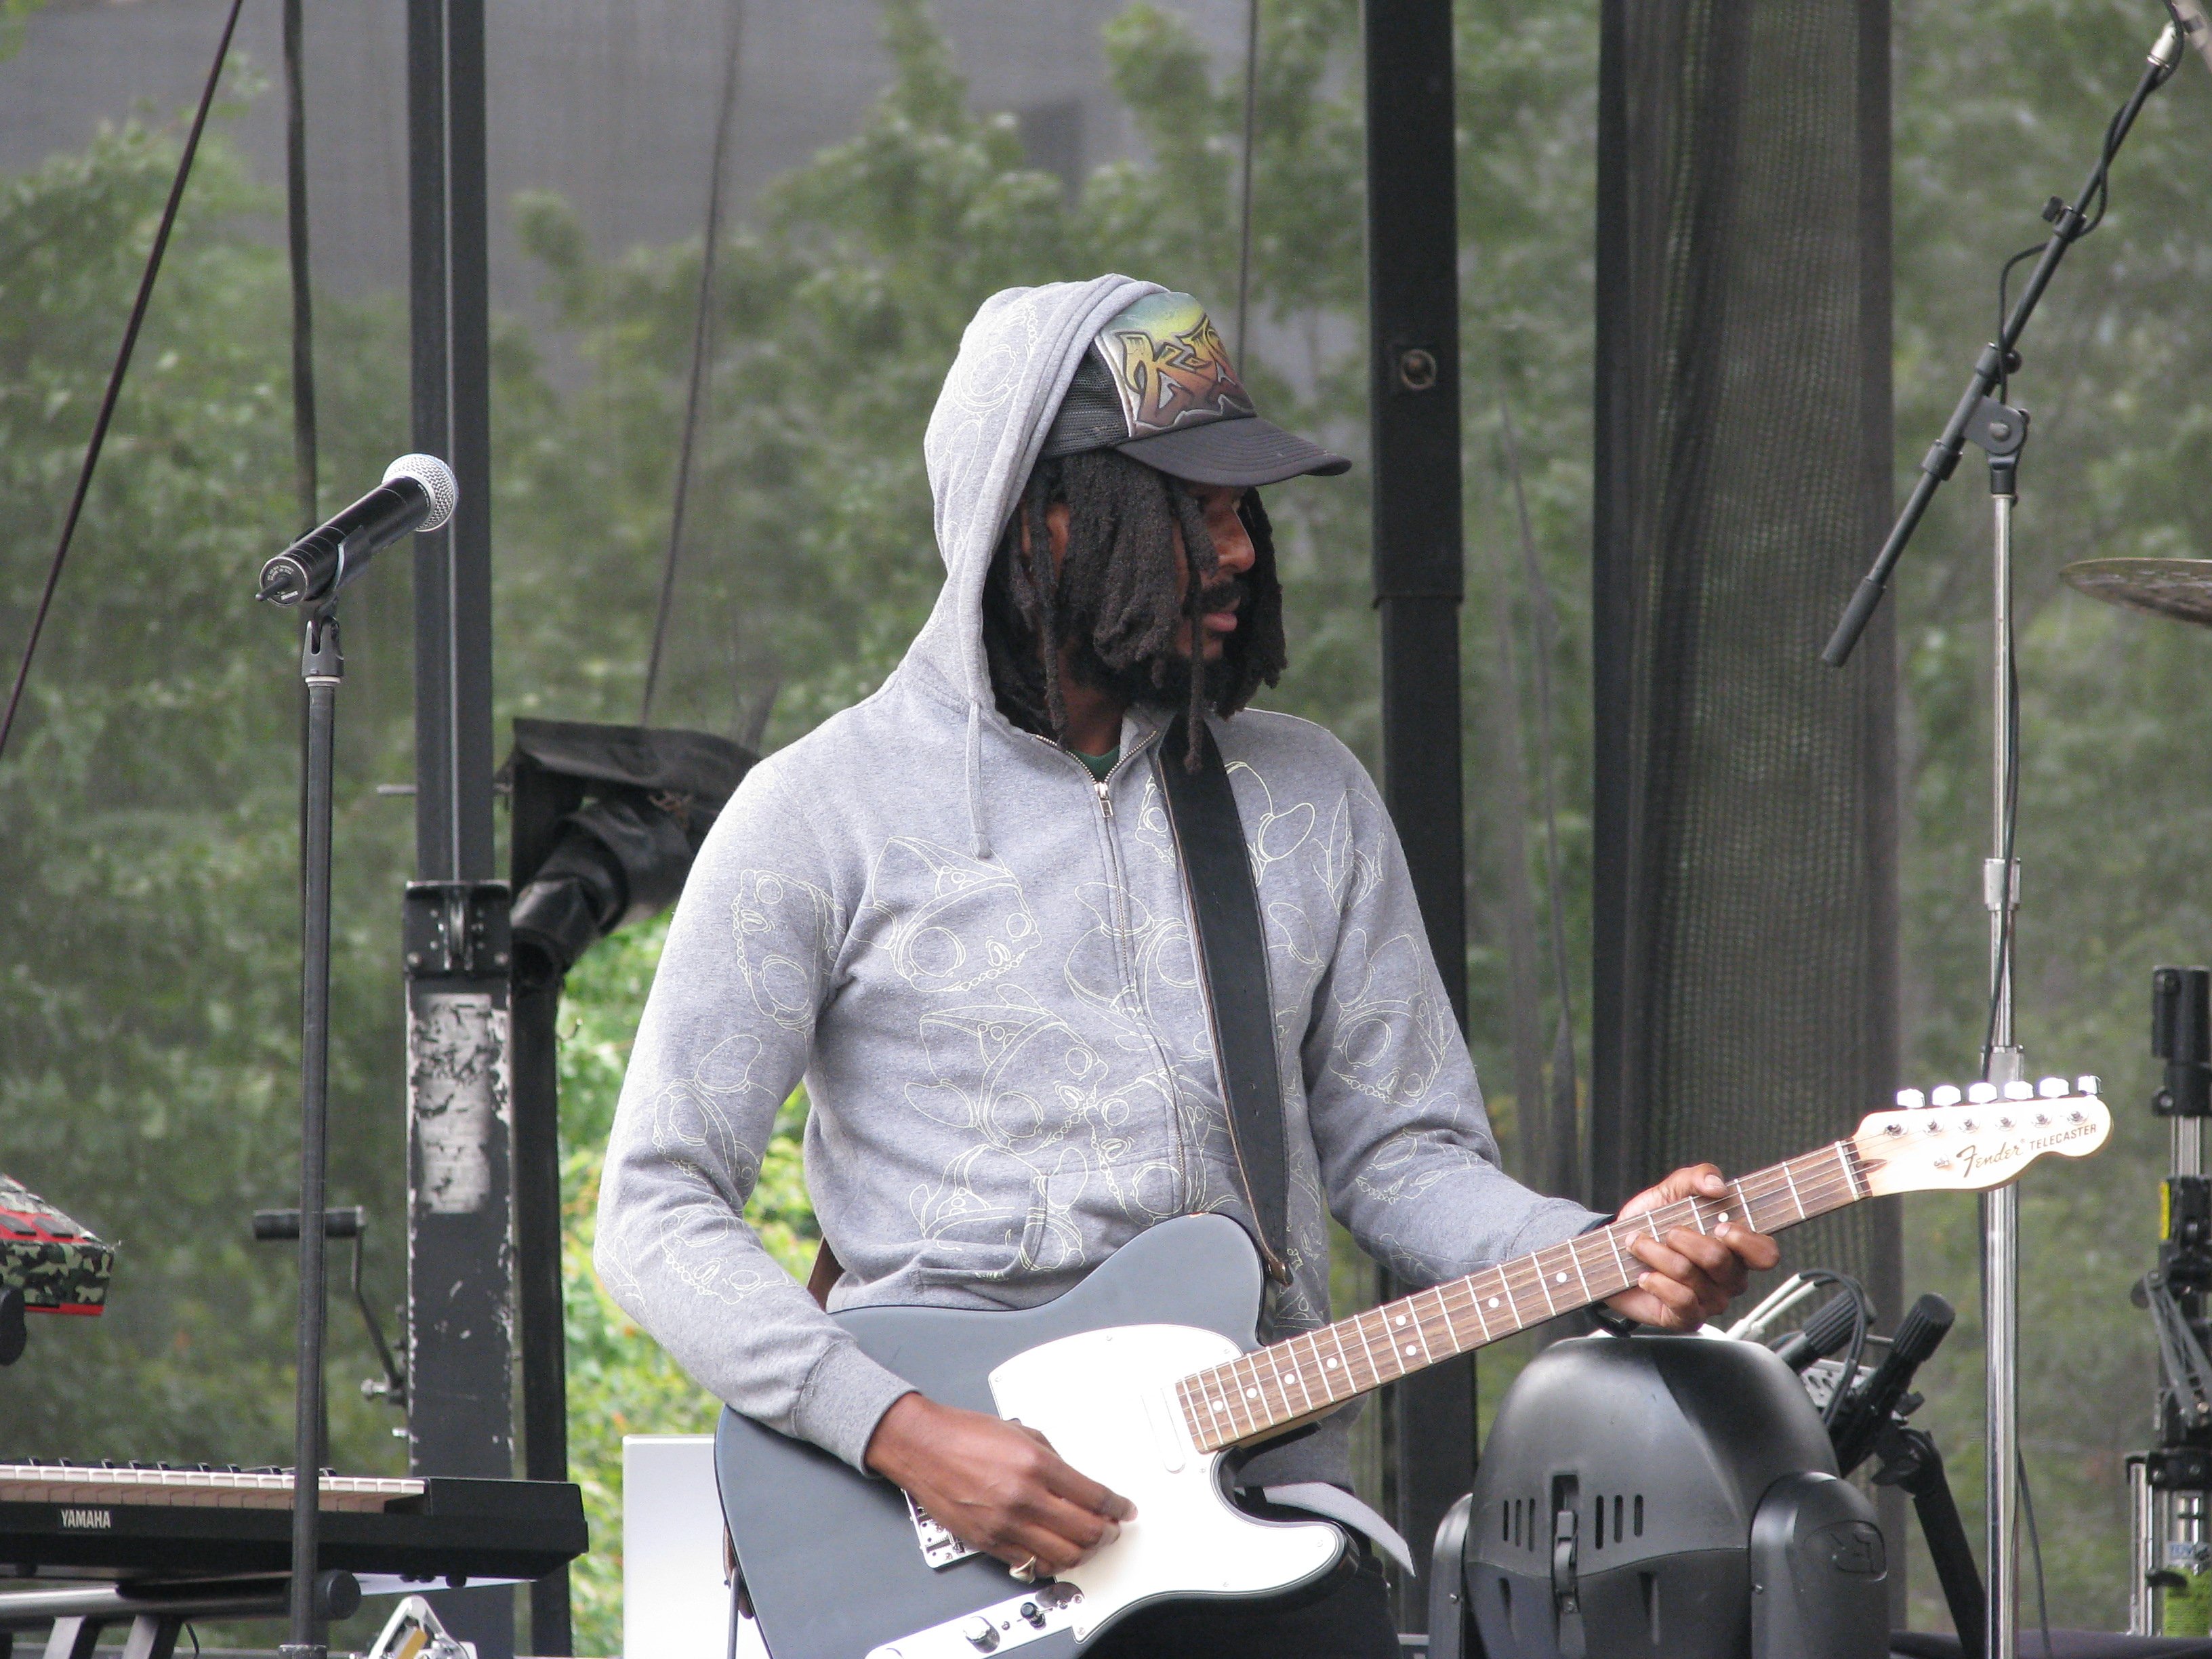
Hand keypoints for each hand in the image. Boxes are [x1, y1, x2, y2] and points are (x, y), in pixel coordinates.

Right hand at [863, 1393, 1135, 1576]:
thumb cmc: (965, 1434)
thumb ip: (1053, 1458)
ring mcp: (1006, 1523)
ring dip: (1084, 1552)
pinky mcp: (989, 1542)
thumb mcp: (1022, 1432)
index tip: (1124, 1509)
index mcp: (1037, 1465)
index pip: (1094, 1496)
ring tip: (1089, 1544)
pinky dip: (1050, 1563)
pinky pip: (1030, 1564)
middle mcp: (1025, 1497)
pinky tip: (1057, 1554)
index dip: (1117, 1506)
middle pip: (1086, 1531)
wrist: (924, 1447)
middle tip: (1112, 1528)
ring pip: (1063, 1555)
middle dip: (1107, 1532)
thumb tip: (1076, 1483)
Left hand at [1603, 1163, 1779, 1330]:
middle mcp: (1729, 1277)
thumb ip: (1698, 1177)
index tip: (1720, 1226)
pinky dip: (1657, 1283)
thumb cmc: (1652, 1222)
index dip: (1747, 1241)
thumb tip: (1717, 1185)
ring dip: (1656, 1254)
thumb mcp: (1672, 1190)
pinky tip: (1645, 1276)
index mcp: (1736, 1248)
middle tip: (1666, 1232)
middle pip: (1720, 1260)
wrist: (1615, 1250)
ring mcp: (1711, 1300)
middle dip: (1683, 1238)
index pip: (1766, 1253)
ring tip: (1641, 1246)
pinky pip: (1682, 1301)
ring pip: (1690, 1275)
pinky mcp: (1688, 1317)